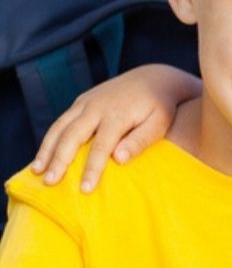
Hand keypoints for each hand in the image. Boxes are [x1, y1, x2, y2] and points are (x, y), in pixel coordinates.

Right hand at [30, 65, 200, 191]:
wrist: (153, 78)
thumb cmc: (160, 107)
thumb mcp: (159, 123)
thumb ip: (140, 140)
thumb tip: (118, 159)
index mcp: (117, 114)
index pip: (101, 146)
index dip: (92, 168)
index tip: (85, 189)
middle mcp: (96, 107)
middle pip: (72, 135)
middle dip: (59, 160)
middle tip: (49, 182)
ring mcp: (86, 102)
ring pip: (59, 127)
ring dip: (46, 149)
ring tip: (37, 171)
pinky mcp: (81, 101)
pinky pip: (61, 121)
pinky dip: (50, 138)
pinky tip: (44, 155)